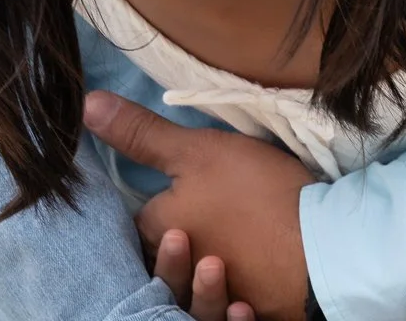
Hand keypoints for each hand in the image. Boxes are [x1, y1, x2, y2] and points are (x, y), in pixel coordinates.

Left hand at [84, 91, 315, 320]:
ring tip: (218, 252)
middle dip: (169, 244)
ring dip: (201, 272)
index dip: (149, 207)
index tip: (167, 194)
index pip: (135, 223)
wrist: (320, 249)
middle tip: (192, 223)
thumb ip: (141, 133)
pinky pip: (232, 305)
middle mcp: (177, 273)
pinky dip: (233, 295)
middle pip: (160, 259)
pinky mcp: (251, 308)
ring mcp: (215, 296)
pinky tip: (245, 283)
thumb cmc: (254, 195)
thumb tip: (85, 106)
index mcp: (158, 233)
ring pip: (193, 288)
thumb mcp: (196, 151)